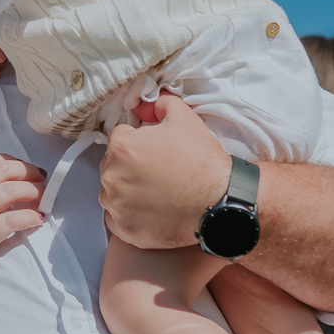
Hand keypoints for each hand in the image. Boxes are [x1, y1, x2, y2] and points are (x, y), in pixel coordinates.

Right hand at [0, 150, 44, 305]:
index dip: (8, 160)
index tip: (19, 167)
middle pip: (3, 171)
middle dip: (26, 170)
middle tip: (39, 177)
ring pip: (11, 192)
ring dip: (33, 192)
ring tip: (42, 197)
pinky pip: (12, 222)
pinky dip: (29, 218)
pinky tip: (37, 219)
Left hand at [99, 92, 229, 248]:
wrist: (221, 201)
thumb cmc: (203, 161)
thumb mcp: (184, 117)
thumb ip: (158, 104)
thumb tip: (141, 106)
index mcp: (122, 146)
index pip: (120, 137)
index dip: (140, 141)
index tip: (156, 151)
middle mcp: (112, 176)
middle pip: (113, 165)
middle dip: (130, 165)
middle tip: (159, 172)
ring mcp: (117, 206)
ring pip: (112, 192)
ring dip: (127, 190)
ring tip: (156, 191)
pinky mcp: (125, 229)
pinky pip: (116, 219)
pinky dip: (129, 215)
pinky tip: (151, 210)